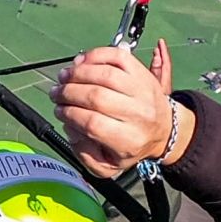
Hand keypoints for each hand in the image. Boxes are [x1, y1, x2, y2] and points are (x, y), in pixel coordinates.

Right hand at [50, 41, 178, 177]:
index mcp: (129, 140)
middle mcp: (138, 113)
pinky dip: (96, 55)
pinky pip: (118, 57)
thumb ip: (85, 155)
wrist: (164, 130)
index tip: (59, 111)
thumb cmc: (131, 146)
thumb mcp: (109, 165)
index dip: (70, 114)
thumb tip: (72, 128)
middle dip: (68, 93)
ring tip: (64, 76)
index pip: (93, 123)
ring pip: (106, 74)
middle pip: (97, 97)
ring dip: (78, 73)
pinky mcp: (142, 73)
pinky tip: (81, 62)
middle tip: (56, 93)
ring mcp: (142, 90)